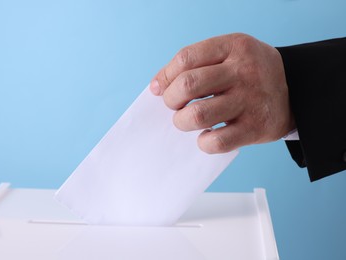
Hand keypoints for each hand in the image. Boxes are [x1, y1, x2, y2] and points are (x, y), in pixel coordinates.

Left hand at [150, 33, 294, 152]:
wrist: (297, 90)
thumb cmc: (250, 73)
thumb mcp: (228, 55)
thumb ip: (194, 64)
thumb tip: (157, 86)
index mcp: (234, 47)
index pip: (186, 58)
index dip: (165, 76)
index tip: (160, 89)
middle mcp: (244, 71)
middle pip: (189, 84)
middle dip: (171, 99)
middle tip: (174, 105)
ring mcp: (251, 100)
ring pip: (199, 114)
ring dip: (182, 121)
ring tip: (185, 120)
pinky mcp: (256, 127)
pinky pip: (218, 141)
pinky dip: (203, 142)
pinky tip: (205, 136)